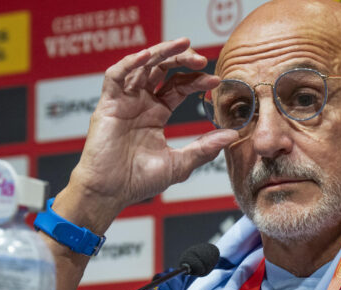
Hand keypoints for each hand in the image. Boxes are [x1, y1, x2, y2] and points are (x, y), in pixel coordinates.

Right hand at [68, 38, 238, 210]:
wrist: (110, 193)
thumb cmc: (139, 181)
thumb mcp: (180, 164)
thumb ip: (204, 148)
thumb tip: (233, 135)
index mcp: (156, 113)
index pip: (179, 86)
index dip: (196, 80)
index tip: (216, 82)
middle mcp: (140, 102)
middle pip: (162, 69)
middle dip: (182, 60)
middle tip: (203, 59)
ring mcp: (123, 101)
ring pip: (142, 65)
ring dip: (162, 52)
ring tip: (184, 45)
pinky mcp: (106, 105)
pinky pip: (116, 75)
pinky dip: (131, 63)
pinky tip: (149, 56)